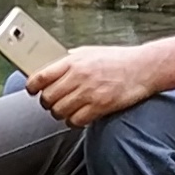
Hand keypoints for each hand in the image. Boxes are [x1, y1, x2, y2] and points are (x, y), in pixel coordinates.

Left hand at [27, 42, 160, 127]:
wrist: (144, 67)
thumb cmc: (117, 59)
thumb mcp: (90, 52)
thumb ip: (69, 60)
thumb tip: (47, 67)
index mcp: (73, 61)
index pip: (40, 76)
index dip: (31, 86)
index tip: (31, 90)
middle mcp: (78, 76)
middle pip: (48, 98)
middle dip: (47, 103)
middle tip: (51, 103)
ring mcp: (89, 93)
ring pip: (59, 112)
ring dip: (59, 114)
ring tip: (65, 110)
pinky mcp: (100, 107)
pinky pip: (75, 121)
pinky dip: (73, 122)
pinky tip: (77, 117)